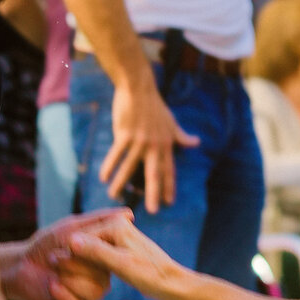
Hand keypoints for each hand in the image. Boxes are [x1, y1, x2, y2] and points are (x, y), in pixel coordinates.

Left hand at [3, 209, 126, 299]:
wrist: (20, 266)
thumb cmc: (46, 245)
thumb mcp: (72, 228)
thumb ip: (99, 221)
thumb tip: (129, 214)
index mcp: (104, 261)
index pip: (113, 258)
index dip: (93, 250)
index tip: (70, 244)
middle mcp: (101, 280)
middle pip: (102, 275)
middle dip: (74, 263)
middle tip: (54, 257)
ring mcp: (89, 297)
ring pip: (91, 290)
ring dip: (66, 276)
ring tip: (52, 271)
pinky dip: (61, 291)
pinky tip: (51, 285)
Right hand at [67, 214, 182, 299]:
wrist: (170, 282)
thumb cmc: (149, 274)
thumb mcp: (120, 264)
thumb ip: (96, 251)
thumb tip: (71, 240)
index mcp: (115, 223)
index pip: (81, 236)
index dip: (70, 253)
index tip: (60, 268)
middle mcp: (116, 225)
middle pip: (85, 241)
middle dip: (76, 257)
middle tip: (64, 273)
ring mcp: (118, 236)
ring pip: (91, 249)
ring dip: (83, 262)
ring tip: (72, 276)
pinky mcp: (120, 248)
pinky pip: (99, 254)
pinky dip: (92, 264)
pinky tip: (87, 276)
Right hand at [101, 76, 197, 212]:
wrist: (139, 88)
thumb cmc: (155, 106)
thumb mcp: (172, 122)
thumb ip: (182, 136)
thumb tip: (196, 142)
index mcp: (166, 144)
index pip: (169, 170)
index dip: (169, 186)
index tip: (169, 202)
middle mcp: (154, 145)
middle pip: (154, 173)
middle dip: (154, 193)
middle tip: (153, 210)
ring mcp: (139, 140)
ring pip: (129, 167)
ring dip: (121, 184)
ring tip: (114, 196)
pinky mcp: (124, 134)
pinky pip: (115, 154)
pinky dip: (109, 167)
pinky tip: (103, 178)